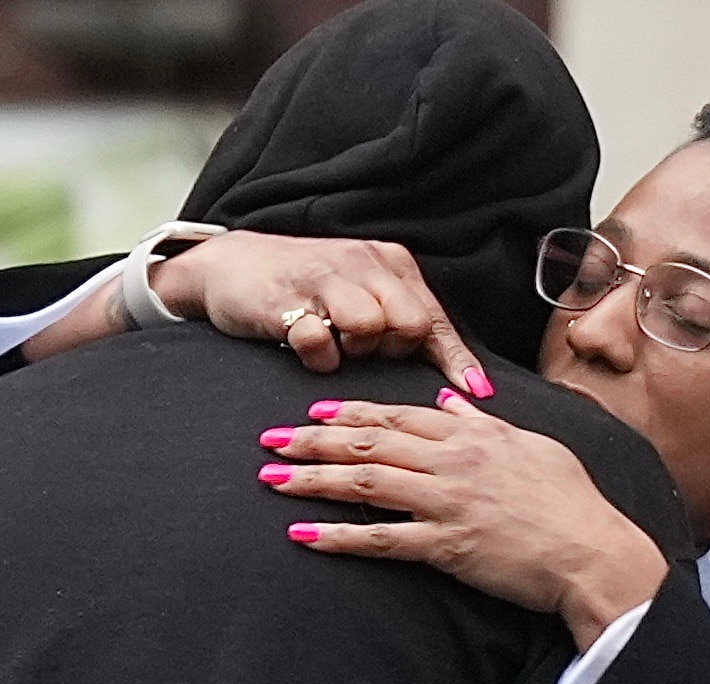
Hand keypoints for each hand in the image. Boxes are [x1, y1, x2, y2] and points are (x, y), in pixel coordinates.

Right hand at [153, 231, 493, 395]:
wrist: (232, 264)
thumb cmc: (307, 288)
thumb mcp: (362, 292)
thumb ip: (401, 320)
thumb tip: (454, 377)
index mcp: (390, 264)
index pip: (434, 316)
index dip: (456, 359)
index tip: (477, 394)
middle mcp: (363, 264)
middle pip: (409, 323)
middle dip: (393, 350)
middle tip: (367, 352)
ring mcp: (323, 279)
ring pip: (369, 328)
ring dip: (354, 351)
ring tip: (335, 344)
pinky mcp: (285, 299)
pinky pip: (319, 341)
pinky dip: (318, 355)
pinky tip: (306, 345)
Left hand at [256, 392, 668, 648]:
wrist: (594, 552)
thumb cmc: (572, 503)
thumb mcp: (533, 447)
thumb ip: (486, 424)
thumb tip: (454, 401)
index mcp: (472, 435)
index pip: (398, 416)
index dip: (350, 412)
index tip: (314, 413)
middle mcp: (452, 462)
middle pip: (369, 443)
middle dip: (313, 440)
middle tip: (269, 439)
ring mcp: (446, 503)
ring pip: (365, 484)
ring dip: (312, 481)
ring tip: (270, 480)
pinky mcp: (446, 546)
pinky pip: (382, 539)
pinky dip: (339, 537)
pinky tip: (303, 535)